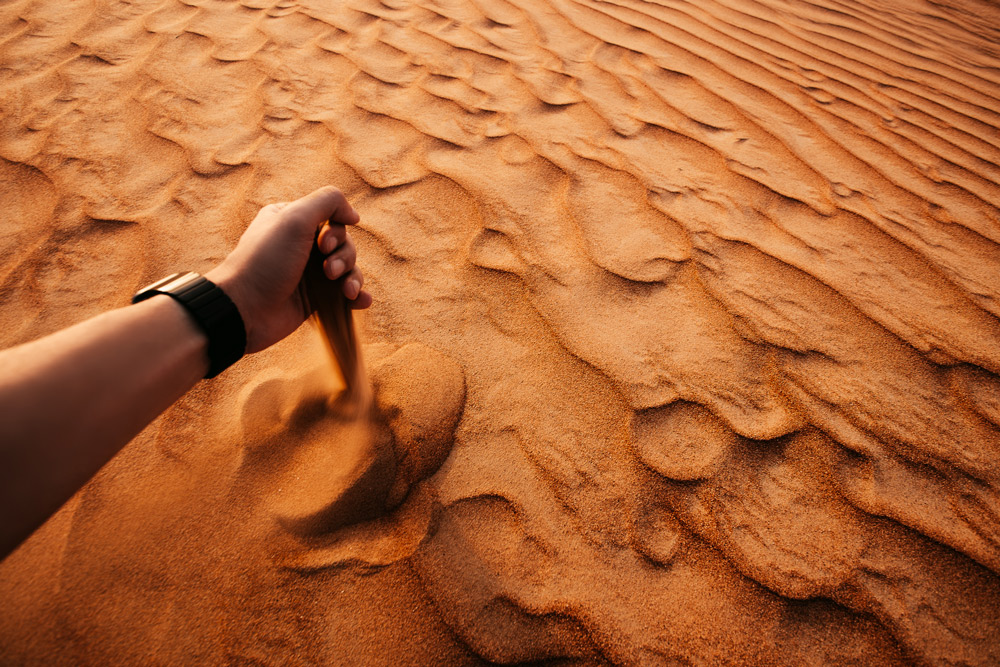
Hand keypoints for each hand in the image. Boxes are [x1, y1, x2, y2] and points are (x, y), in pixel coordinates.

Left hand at [206, 186, 372, 353]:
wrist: (246, 310)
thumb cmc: (266, 261)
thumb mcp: (294, 218)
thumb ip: (328, 201)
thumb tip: (354, 214)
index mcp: (292, 221)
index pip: (332, 217)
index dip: (336, 231)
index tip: (322, 244)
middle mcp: (301, 244)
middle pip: (344, 243)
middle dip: (344, 256)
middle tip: (328, 271)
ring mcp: (309, 273)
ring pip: (348, 268)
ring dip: (353, 277)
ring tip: (346, 292)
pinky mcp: (315, 299)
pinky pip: (345, 294)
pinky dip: (357, 296)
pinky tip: (361, 301)